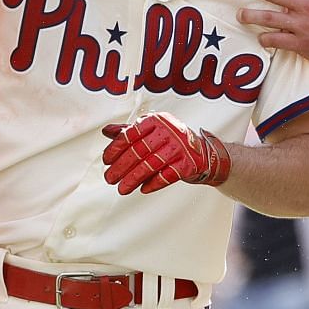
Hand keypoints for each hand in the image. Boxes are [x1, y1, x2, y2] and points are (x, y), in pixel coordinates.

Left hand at [100, 113, 231, 194]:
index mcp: (157, 120)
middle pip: (139, 151)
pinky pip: (167, 176)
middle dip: (121, 167)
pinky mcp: (188, 163)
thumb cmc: (171, 140)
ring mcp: (180, 147)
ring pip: (150, 165)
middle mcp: (169, 131)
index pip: (131, 134)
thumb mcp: (151, 131)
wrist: (202, 152)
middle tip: (109, 178)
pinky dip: (154, 183)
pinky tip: (143, 189)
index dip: (116, 148)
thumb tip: (106, 131)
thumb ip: (129, 130)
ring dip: (133, 179)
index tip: (106, 161)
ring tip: (122, 188)